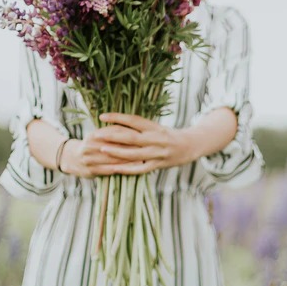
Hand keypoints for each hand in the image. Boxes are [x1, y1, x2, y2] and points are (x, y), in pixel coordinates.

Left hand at [69, 113, 191, 175]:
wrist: (190, 146)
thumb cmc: (168, 135)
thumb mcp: (156, 127)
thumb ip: (139, 127)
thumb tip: (116, 122)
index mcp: (154, 127)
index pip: (133, 120)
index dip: (117, 118)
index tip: (102, 116)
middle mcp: (155, 139)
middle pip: (131, 137)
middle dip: (112, 136)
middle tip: (96, 134)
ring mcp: (157, 153)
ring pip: (134, 154)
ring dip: (116, 152)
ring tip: (102, 149)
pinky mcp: (158, 165)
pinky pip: (140, 169)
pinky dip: (126, 169)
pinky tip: (114, 168)